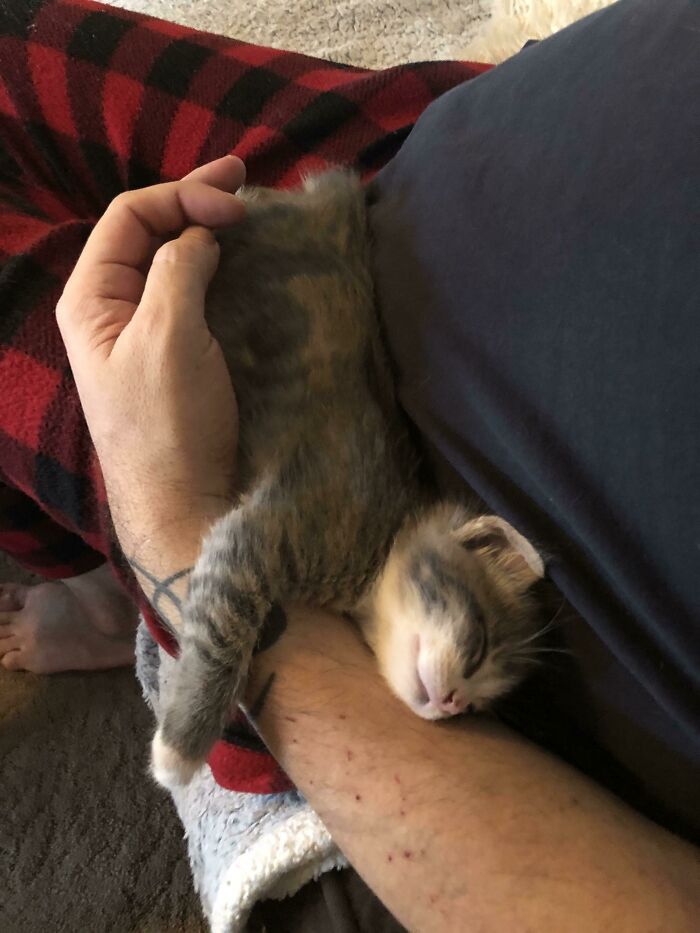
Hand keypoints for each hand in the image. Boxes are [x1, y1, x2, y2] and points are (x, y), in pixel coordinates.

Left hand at [56, 156, 245, 566]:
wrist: (184, 503)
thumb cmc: (168, 425)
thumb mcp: (168, 338)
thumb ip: (179, 271)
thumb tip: (199, 234)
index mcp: (92, 299)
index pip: (130, 217)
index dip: (181, 197)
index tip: (235, 206)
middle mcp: (113, 309)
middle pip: (149, 234)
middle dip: (193, 203)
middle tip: (244, 181)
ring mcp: (145, 334)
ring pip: (173, 263)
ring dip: (208, 234)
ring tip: (247, 215)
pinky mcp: (176, 356)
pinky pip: (192, 297)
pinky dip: (219, 272)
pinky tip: (243, 263)